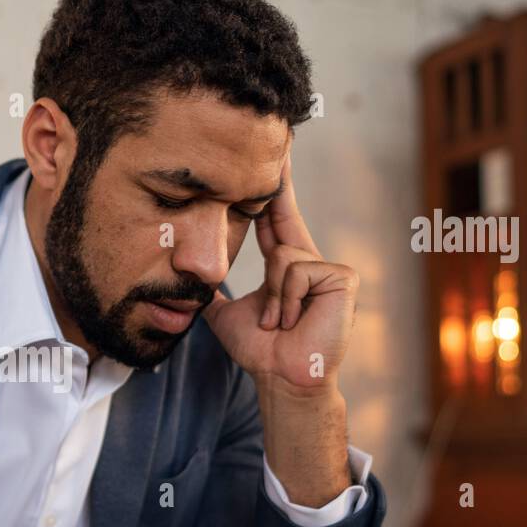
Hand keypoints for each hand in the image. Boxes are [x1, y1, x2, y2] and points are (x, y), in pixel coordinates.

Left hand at [201, 152, 357, 392]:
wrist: (281, 377)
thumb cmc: (260, 350)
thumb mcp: (225, 314)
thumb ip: (210, 293)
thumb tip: (184, 280)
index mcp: (286, 264)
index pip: (274, 216)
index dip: (270, 185)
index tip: (270, 151)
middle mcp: (309, 259)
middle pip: (283, 214)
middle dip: (275, 181)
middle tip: (275, 150)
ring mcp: (329, 269)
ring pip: (282, 257)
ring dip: (271, 298)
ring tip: (277, 322)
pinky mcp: (342, 278)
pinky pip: (297, 270)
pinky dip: (286, 300)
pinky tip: (293, 320)